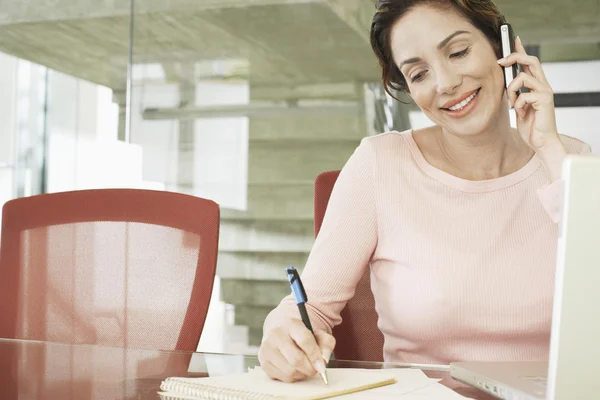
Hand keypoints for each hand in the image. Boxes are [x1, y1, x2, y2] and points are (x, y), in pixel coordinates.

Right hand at [258, 318, 335, 382]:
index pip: (305, 340)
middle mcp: (275, 334)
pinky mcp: (263, 362)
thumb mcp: (319, 335)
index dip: (315, 355)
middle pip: (296, 359)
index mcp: (291, 323)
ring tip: (304, 368)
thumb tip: (323, 361)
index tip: (322, 365)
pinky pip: (283, 377)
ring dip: (302, 374)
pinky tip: (294, 369)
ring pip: (290, 371)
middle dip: (309, 368)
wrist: (284, 336)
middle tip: (314, 369)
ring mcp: (267, 348)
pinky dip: (293, 377)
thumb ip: (326, 345)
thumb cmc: (303, 337)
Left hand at [498, 36, 562, 151]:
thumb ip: (515, 93)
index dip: (521, 49)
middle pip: (531, 60)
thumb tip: (504, 82)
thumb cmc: (530, 125)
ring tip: (512, 105)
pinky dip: (516, 105)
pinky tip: (520, 114)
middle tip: (500, 61)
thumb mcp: (518, 105)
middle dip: (514, 56)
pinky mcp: (545, 99)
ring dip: (511, 90)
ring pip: (522, 77)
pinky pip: (523, 95)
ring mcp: (545, 91)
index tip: (513, 39)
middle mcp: (543, 84)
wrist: (541, 141)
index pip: (530, 62)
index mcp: (536, 85)